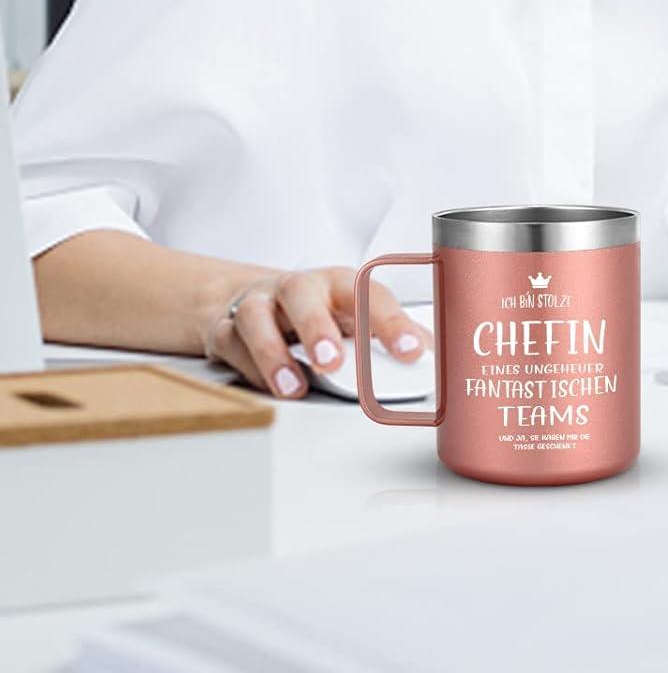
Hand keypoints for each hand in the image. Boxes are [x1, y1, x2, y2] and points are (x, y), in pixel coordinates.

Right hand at [201, 266, 431, 398]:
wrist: (252, 297)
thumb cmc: (318, 309)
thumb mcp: (356, 314)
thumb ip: (391, 335)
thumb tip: (435, 357)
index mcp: (340, 283)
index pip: (369, 294)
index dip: (391, 322)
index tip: (411, 351)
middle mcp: (299, 288)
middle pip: (304, 295)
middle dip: (318, 328)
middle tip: (334, 362)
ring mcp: (258, 305)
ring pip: (257, 318)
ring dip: (275, 354)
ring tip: (296, 387)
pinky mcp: (226, 328)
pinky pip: (231, 345)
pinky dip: (248, 368)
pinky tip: (267, 390)